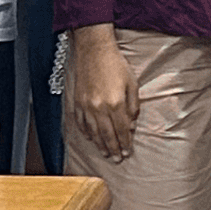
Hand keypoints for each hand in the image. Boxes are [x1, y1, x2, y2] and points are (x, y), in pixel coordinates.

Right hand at [67, 26, 139, 162]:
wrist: (94, 50)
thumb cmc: (116, 64)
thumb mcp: (132, 84)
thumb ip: (133, 106)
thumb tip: (131, 125)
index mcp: (115, 103)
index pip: (121, 130)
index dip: (125, 143)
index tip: (127, 152)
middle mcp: (99, 107)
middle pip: (107, 134)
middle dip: (113, 148)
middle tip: (117, 159)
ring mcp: (86, 106)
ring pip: (93, 131)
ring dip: (100, 144)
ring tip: (105, 153)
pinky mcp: (77, 101)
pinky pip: (80, 122)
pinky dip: (85, 132)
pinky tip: (90, 138)